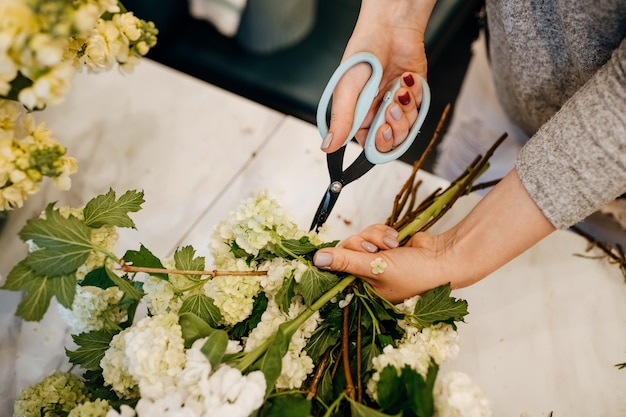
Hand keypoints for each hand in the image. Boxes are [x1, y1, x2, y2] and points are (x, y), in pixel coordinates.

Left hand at [313, 170, 556, 304]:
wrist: (444, 258)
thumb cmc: (414, 274)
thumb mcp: (376, 268)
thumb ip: (346, 261)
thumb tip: (317, 259)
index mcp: (362, 289)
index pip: (335, 272)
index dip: (334, 259)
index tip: (333, 251)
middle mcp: (365, 275)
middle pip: (344, 250)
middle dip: (360, 244)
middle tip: (374, 249)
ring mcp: (375, 259)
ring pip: (359, 238)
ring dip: (375, 236)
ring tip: (392, 245)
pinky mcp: (384, 245)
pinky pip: (372, 232)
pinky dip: (383, 232)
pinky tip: (397, 240)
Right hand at [320, 0, 435, 154]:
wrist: (390, 29)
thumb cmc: (363, 54)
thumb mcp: (346, 90)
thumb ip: (340, 121)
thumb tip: (327, 147)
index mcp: (358, 117)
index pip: (370, 145)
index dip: (379, 143)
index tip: (382, 131)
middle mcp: (377, 114)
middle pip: (392, 141)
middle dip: (396, 127)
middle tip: (392, 107)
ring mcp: (396, 106)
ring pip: (408, 128)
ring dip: (406, 109)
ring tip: (399, 89)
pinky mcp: (413, 97)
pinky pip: (419, 110)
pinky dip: (416, 96)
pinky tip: (406, 80)